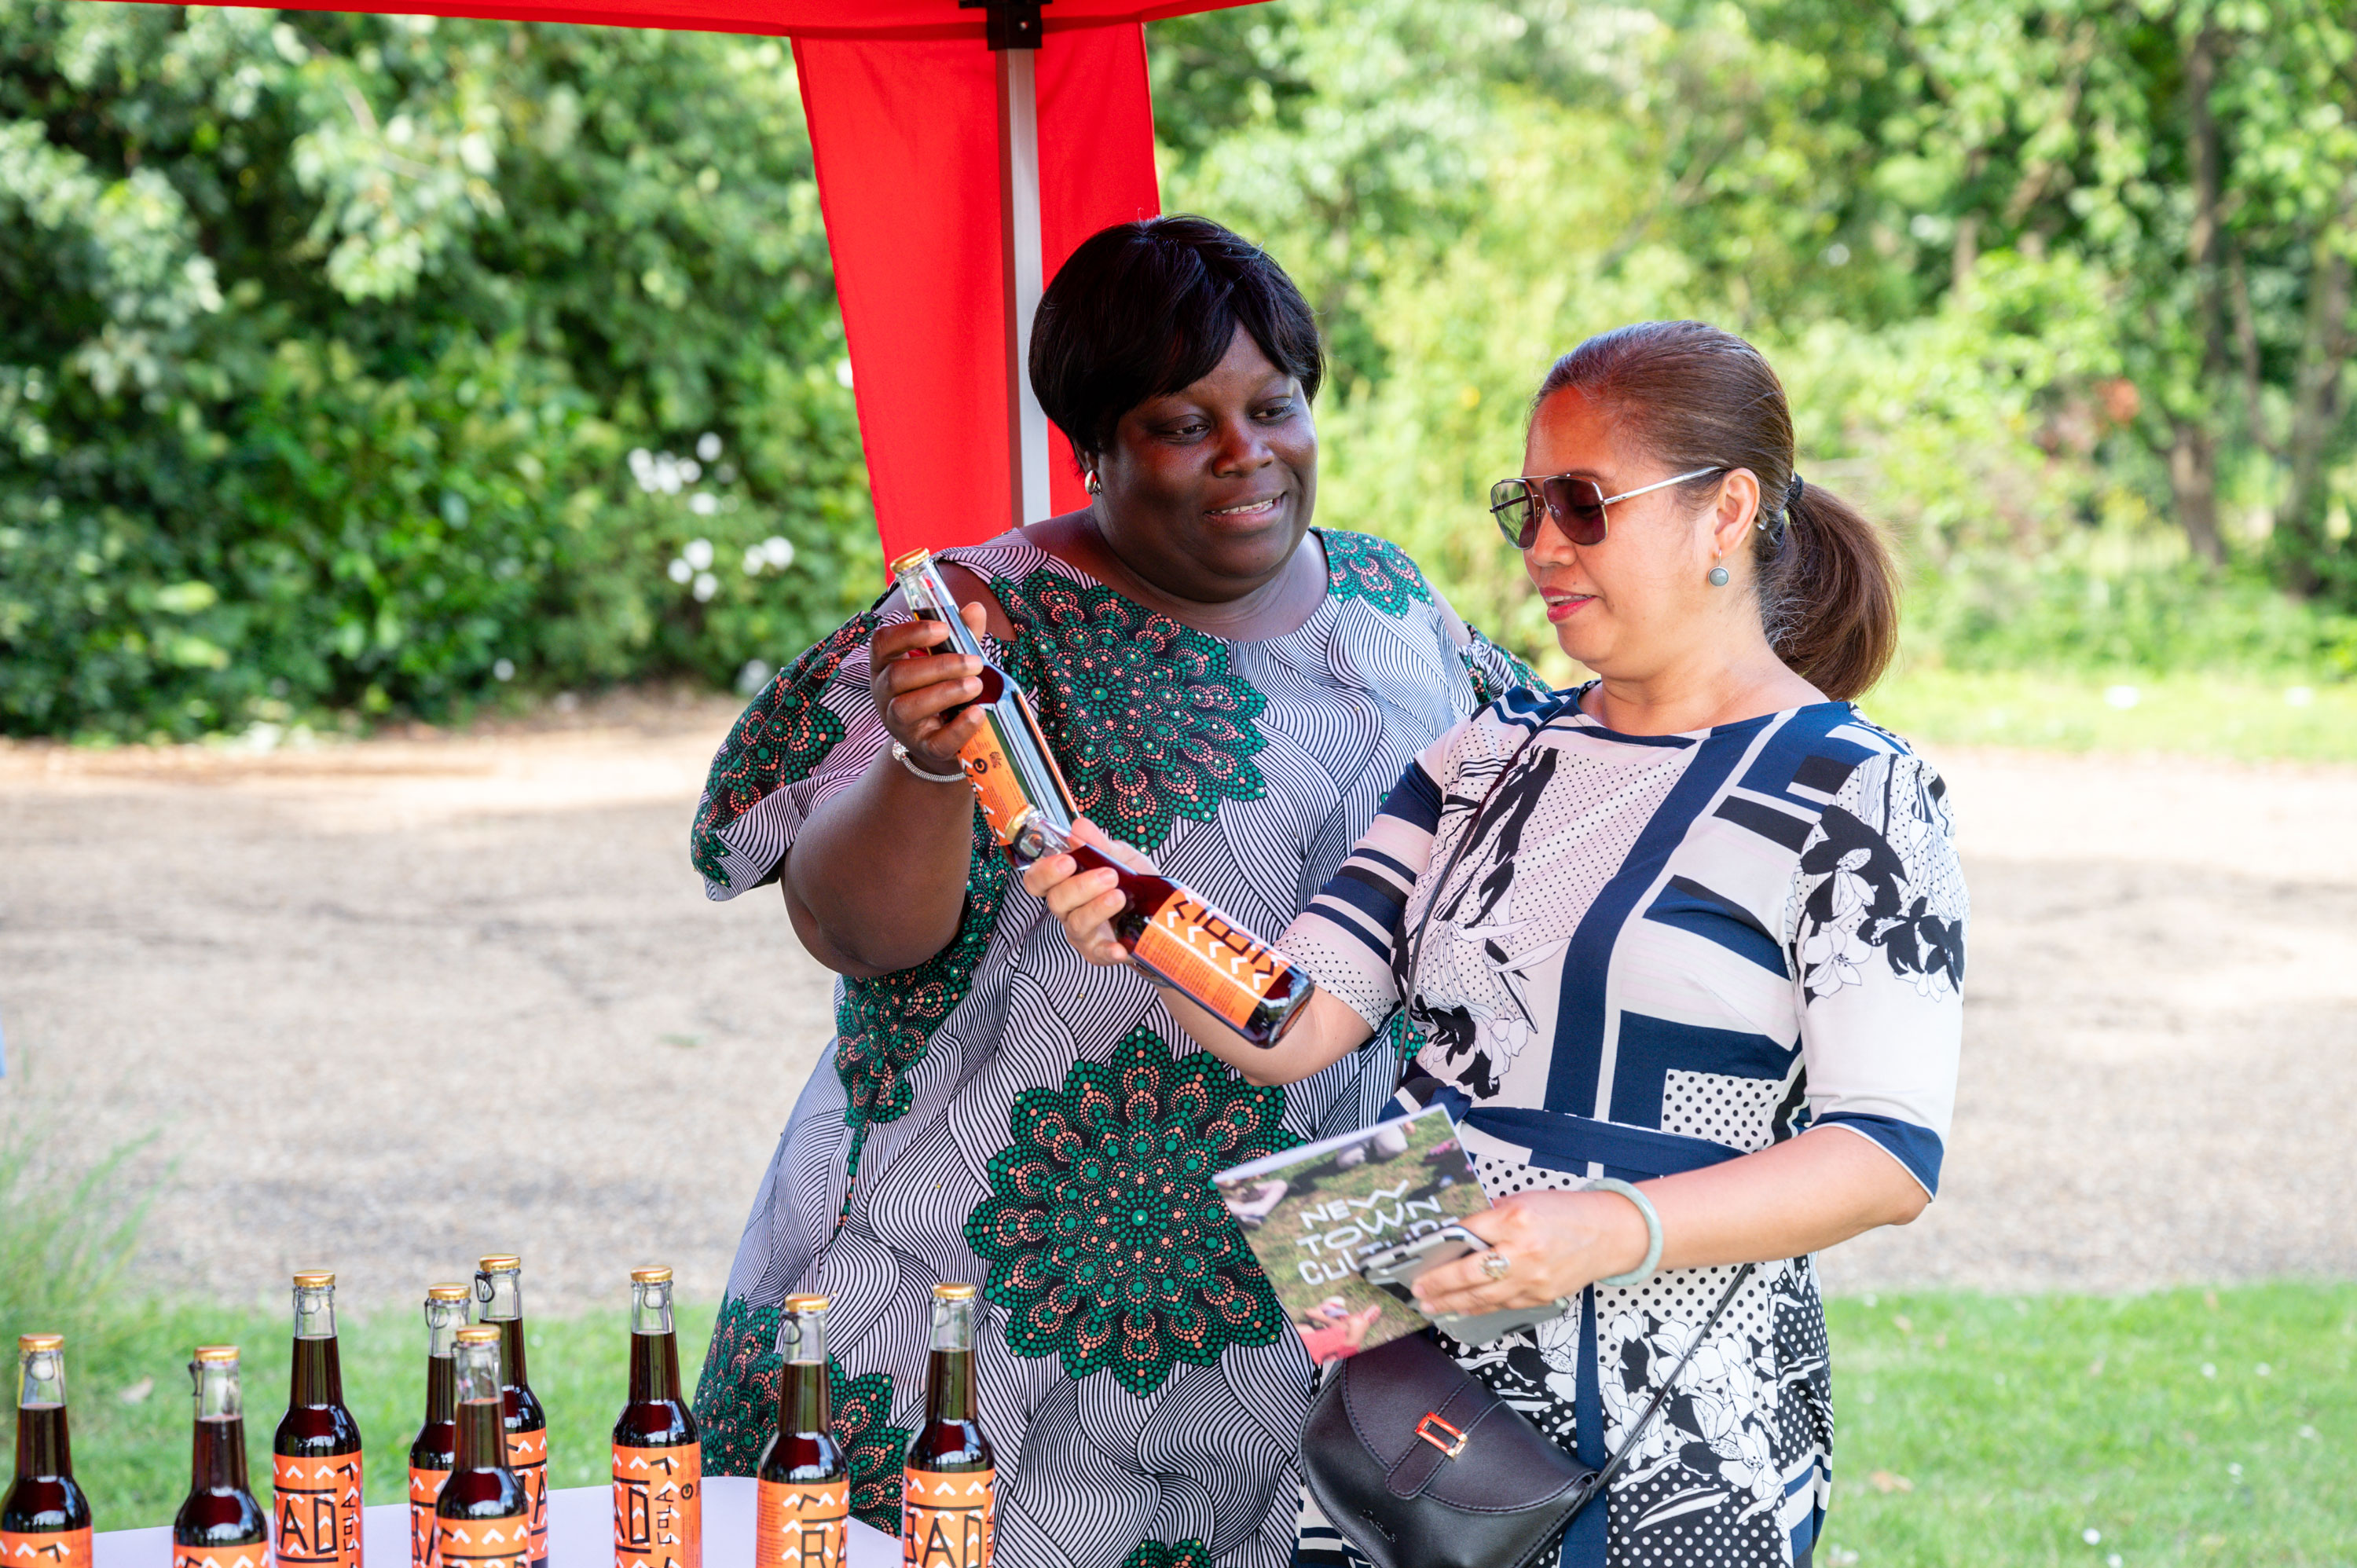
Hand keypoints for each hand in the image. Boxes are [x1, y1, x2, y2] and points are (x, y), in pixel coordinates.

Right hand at [868, 601, 991, 774]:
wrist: (942, 742)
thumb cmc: (942, 691)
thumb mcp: (950, 662)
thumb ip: (961, 636)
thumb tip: (976, 608)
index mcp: (887, 666)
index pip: (881, 643)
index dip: (908, 633)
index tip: (943, 628)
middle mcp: (885, 695)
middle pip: (898, 675)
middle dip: (939, 665)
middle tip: (974, 662)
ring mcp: (900, 725)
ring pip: (908, 707)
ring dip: (946, 692)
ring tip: (976, 685)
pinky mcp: (923, 749)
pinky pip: (936, 741)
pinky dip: (959, 727)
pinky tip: (978, 714)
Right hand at [1020, 817, 1156, 966]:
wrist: (1162, 914)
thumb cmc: (1135, 885)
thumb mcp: (1123, 858)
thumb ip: (1100, 845)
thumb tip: (1079, 826)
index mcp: (1066, 883)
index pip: (1037, 880)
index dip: (1045, 872)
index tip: (1067, 860)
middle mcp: (1068, 910)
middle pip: (1057, 901)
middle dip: (1081, 886)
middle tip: (1109, 875)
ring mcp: (1082, 933)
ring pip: (1076, 923)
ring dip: (1097, 908)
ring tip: (1120, 896)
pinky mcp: (1100, 953)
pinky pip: (1099, 953)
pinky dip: (1108, 950)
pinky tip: (1120, 946)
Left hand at [1410, 1190, 1650, 1316]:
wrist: (1609, 1233)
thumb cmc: (1566, 1212)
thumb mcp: (1524, 1200)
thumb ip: (1492, 1216)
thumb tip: (1460, 1232)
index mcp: (1516, 1219)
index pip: (1468, 1233)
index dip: (1442, 1245)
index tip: (1421, 1255)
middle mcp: (1523, 1252)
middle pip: (1469, 1272)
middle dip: (1438, 1283)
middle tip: (1417, 1288)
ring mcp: (1533, 1279)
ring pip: (1483, 1297)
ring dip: (1453, 1303)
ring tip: (1431, 1305)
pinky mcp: (1540, 1297)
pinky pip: (1503, 1305)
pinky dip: (1480, 1308)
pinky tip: (1463, 1308)